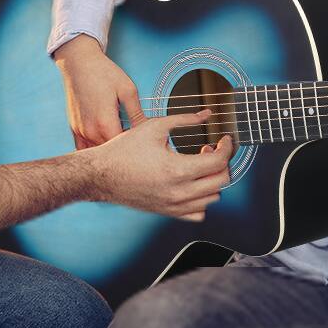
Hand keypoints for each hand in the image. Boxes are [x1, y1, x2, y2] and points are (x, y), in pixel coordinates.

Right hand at [55, 35, 142, 147]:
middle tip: (136, 144)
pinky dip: (95, 149)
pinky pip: (84, 149)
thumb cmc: (103, 73)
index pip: (124, 148)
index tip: (145, 142)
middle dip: (124, 152)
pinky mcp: (74, 129)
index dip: (137, 148)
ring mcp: (80, 131)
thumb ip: (137, 113)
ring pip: (97, 153)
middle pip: (111, 154)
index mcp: (105, 123)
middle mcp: (90, 131)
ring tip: (122, 144)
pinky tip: (106, 143)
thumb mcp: (128, 90)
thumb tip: (149, 129)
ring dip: (109, 152)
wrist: (78, 63)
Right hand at [90, 111, 234, 219]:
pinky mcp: (167, 212)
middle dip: (222, 162)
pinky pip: (198, 213)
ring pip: (213, 198)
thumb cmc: (123, 151)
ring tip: (200, 165)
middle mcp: (178, 192)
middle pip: (221, 181)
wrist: (100, 175)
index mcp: (177, 169)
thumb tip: (206, 114)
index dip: (227, 147)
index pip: (219, 161)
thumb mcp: (155, 127)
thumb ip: (184, 119)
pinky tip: (193, 184)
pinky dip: (202, 200)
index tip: (224, 140)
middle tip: (211, 148)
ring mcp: (173, 205)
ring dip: (213, 180)